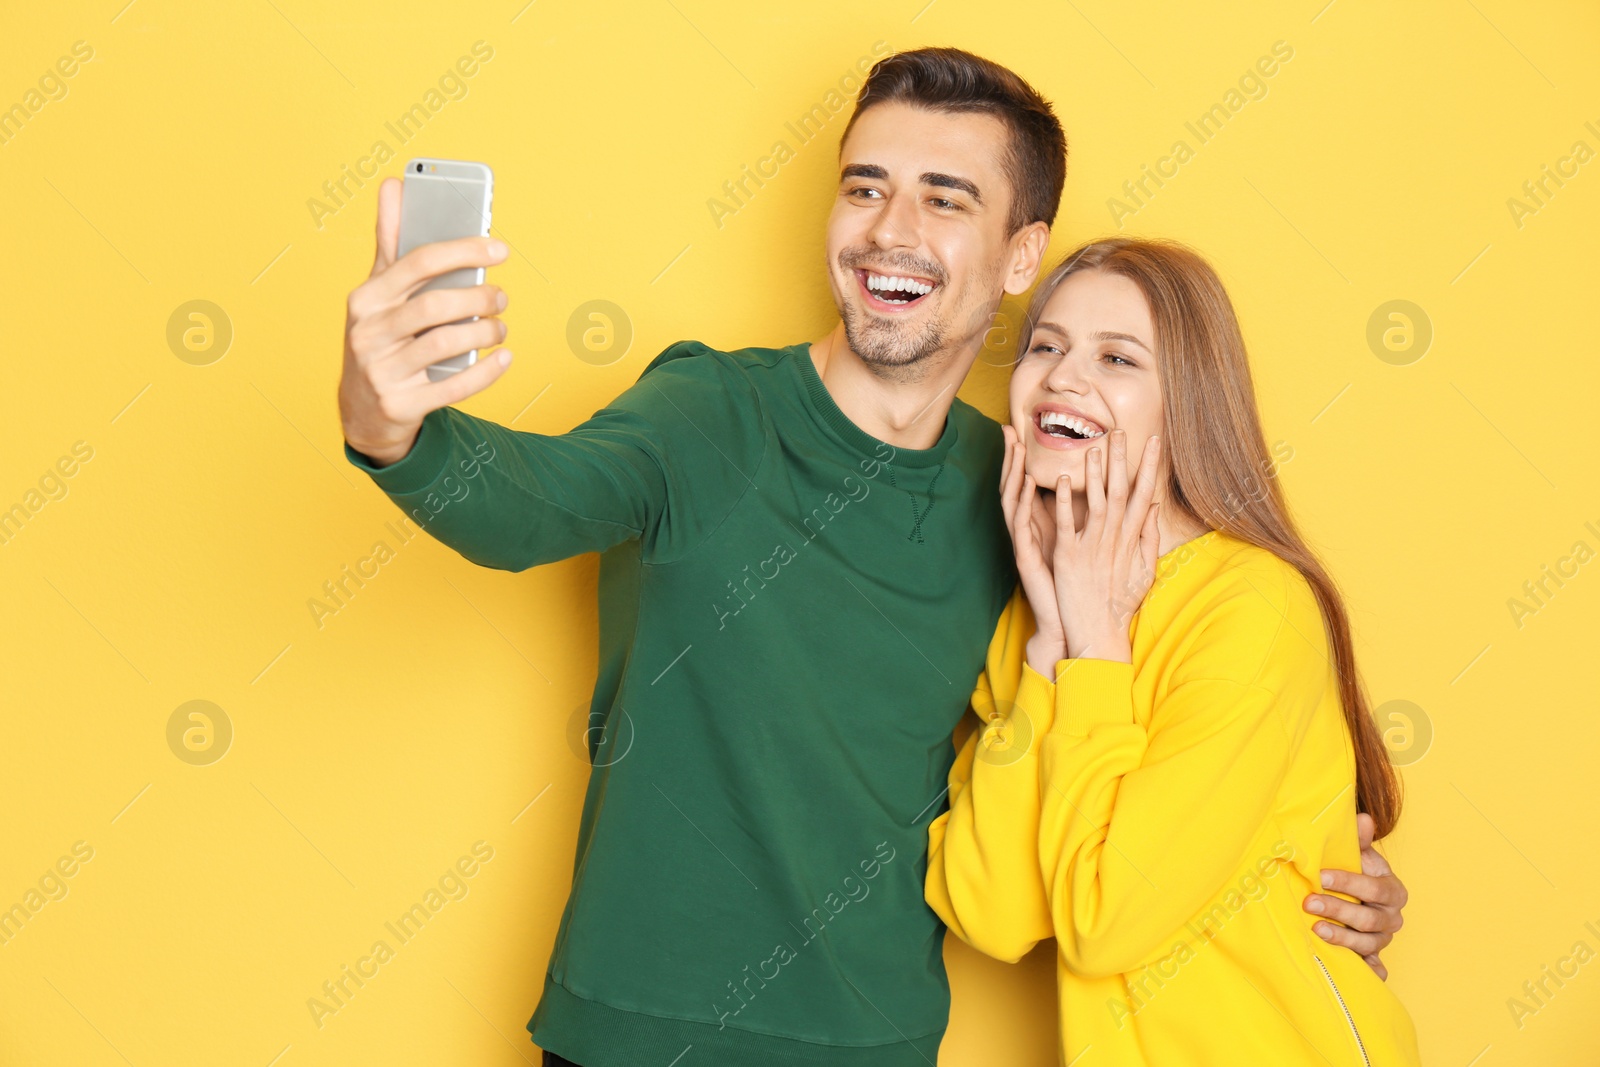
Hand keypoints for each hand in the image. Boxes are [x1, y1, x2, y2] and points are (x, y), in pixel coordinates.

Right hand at [338, 176, 513, 466]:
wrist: (363, 410)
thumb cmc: (380, 338)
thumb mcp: (377, 292)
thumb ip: (390, 242)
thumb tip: (393, 184)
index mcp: (365, 298)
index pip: (418, 262)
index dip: (464, 250)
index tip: (500, 248)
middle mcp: (368, 333)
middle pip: (436, 305)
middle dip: (479, 297)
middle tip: (501, 296)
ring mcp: (382, 371)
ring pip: (446, 343)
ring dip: (485, 332)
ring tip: (500, 326)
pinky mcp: (401, 404)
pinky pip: (454, 386)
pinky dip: (486, 372)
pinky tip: (504, 358)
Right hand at [999, 424, 1067, 673]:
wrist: (1070, 623)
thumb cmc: (1078, 586)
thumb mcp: (1082, 545)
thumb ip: (1084, 518)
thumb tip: (1098, 490)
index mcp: (1041, 527)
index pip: (1028, 487)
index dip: (1024, 460)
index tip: (1023, 433)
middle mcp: (1028, 532)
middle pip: (1014, 488)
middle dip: (1011, 459)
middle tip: (1009, 431)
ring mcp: (1025, 545)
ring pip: (1013, 503)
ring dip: (1013, 474)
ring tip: (1015, 449)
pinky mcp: (1027, 558)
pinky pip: (1021, 526)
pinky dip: (1022, 503)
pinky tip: (1025, 484)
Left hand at [1051, 431, 1161, 662]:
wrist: (1098, 633)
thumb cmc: (1120, 604)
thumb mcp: (1144, 571)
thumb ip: (1149, 538)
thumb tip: (1155, 507)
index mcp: (1131, 540)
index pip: (1144, 495)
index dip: (1149, 468)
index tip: (1154, 442)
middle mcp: (1113, 539)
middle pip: (1120, 491)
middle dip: (1122, 460)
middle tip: (1120, 430)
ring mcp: (1090, 547)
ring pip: (1094, 502)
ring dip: (1094, 474)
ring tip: (1093, 447)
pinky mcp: (1067, 557)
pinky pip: (1065, 525)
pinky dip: (1064, 503)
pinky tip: (1061, 481)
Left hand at [1303, 813, 1407, 979]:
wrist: (1362, 897)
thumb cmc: (1357, 872)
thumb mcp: (1359, 855)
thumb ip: (1359, 840)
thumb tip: (1363, 819)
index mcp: (1392, 890)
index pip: (1373, 887)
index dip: (1348, 882)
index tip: (1320, 876)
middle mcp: (1392, 917)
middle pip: (1368, 918)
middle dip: (1338, 910)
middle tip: (1308, 902)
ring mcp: (1382, 939)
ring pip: (1367, 943)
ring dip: (1342, 938)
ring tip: (1316, 930)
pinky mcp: (1373, 957)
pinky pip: (1374, 969)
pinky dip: (1366, 972)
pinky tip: (1349, 971)